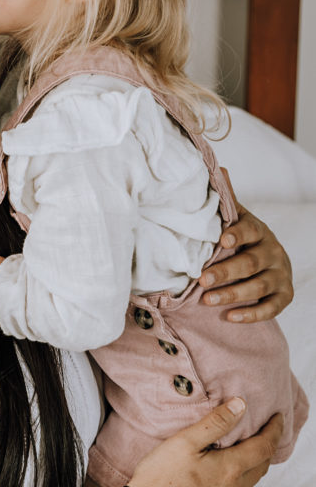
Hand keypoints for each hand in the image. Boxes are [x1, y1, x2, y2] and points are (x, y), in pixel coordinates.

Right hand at [128, 399, 283, 486]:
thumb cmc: (159, 477)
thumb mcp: (184, 442)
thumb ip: (215, 423)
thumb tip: (241, 406)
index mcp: (230, 470)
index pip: (265, 446)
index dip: (274, 430)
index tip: (278, 417)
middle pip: (261, 465)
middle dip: (266, 446)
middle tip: (264, 431)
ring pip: (248, 482)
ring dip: (251, 464)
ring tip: (243, 450)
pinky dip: (236, 480)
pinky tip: (222, 475)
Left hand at [199, 171, 293, 321]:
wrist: (269, 260)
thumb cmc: (242, 239)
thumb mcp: (235, 220)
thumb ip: (227, 201)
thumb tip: (219, 168)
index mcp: (259, 230)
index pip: (250, 230)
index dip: (237, 234)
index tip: (222, 240)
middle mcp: (273, 251)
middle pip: (251, 263)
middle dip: (226, 272)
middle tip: (201, 280)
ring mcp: (281, 274)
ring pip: (259, 287)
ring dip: (233, 295)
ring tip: (208, 301)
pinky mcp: (285, 295)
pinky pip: (272, 308)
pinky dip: (251, 315)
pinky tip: (230, 318)